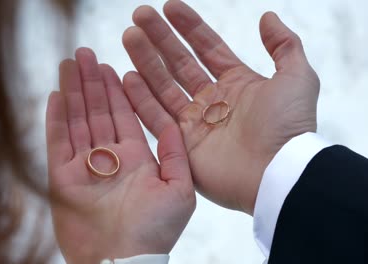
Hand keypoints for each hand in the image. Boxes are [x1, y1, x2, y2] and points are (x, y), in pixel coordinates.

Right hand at [46, 48, 194, 263]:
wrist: (124, 261)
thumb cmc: (155, 233)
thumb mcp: (179, 190)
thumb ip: (174, 154)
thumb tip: (171, 123)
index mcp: (136, 159)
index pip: (124, 116)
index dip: (117, 91)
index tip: (112, 66)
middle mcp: (109, 159)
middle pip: (98, 113)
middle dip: (92, 83)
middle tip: (85, 54)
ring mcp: (84, 167)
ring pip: (77, 122)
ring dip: (73, 93)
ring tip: (70, 65)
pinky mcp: (62, 178)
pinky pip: (58, 143)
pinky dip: (56, 119)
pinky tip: (56, 96)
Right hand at [122, 1, 318, 214]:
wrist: (277, 173)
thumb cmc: (290, 127)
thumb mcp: (297, 78)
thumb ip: (284, 45)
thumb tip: (267, 17)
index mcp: (238, 83)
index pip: (207, 47)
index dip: (189, 26)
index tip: (169, 6)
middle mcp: (213, 101)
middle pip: (180, 63)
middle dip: (159, 38)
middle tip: (140, 15)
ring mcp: (196, 123)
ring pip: (164, 86)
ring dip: (145, 61)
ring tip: (128, 37)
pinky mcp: (182, 145)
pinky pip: (156, 117)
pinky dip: (141, 98)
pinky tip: (126, 76)